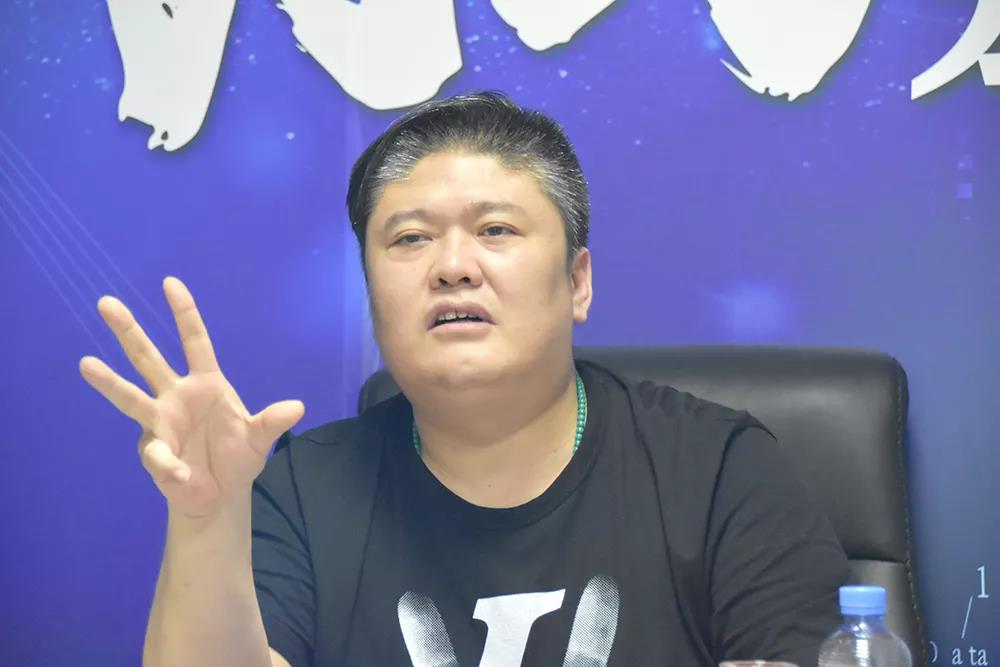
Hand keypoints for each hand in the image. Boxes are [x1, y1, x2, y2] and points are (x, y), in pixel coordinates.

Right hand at [79, 276, 303, 518]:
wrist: (221, 494)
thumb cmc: (238, 457)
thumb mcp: (259, 437)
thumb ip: (272, 422)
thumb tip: (297, 407)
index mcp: (206, 384)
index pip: (194, 342)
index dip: (184, 314)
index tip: (170, 282)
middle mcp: (177, 397)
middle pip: (148, 359)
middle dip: (129, 331)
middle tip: (106, 302)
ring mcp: (161, 423)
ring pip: (131, 398)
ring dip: (110, 382)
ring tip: (86, 363)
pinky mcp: (155, 453)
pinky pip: (158, 456)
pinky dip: (169, 465)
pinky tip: (181, 473)